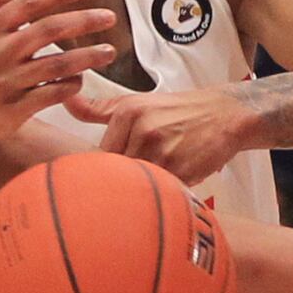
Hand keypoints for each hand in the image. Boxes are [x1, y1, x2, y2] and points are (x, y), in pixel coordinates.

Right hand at [0, 0, 116, 152]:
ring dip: (87, 57)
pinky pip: (52, 94)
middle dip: (83, 21)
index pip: (28, 4)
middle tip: (109, 17)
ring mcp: (5, 83)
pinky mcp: (13, 110)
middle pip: (48, 31)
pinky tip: (80, 79)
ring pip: (56, 65)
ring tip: (108, 52)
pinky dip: (71, 86)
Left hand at [64, 86, 253, 185]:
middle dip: (120, 182)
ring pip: (136, 183)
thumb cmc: (180, 111)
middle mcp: (142, 129)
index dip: (103, 171)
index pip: (99, 155)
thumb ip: (98, 109)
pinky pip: (160, 190)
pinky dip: (163, 193)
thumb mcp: (137, 103)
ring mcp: (162, 149)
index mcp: (128, 113)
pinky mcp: (181, 168)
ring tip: (151, 186)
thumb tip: (67, 100)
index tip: (106, 179)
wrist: (226, 114)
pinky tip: (169, 186)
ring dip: (142, 189)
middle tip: (125, 188)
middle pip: (115, 171)